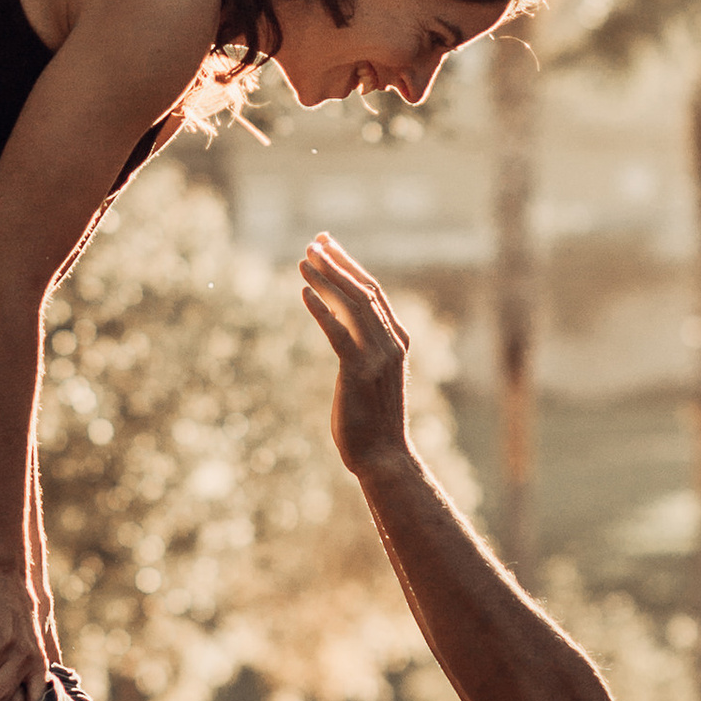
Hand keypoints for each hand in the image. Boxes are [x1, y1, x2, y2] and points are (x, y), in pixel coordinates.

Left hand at [299, 233, 413, 477]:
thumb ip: (362, 347)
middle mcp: (391, 342)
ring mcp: (378, 356)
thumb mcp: (371, 375)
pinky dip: (322, 310)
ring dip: (326, 279)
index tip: (327, 244)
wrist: (384, 457)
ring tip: (303, 260)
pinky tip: (304, 294)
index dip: (349, 265)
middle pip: (363, 290)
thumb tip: (340, 322)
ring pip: (352, 305)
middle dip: (336, 263)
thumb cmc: (372, 421)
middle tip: (312, 242)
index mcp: (397, 340)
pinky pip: (339, 333)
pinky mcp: (359, 371)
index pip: (373, 291)